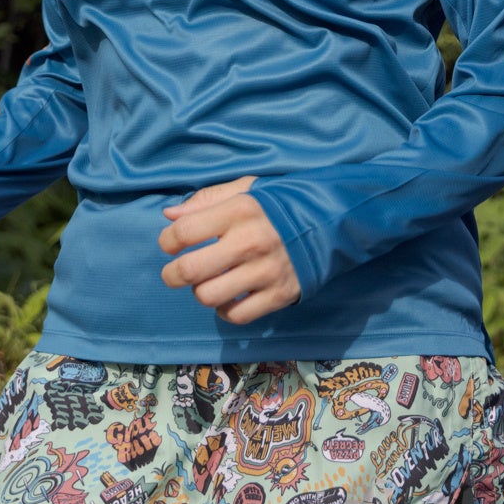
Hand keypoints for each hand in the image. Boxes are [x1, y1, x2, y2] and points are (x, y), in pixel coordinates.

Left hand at [159, 176, 300, 323]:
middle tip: (177, 273)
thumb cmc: (283, 203)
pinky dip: (226, 310)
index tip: (172, 244)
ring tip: (210, 282)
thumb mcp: (249, 188)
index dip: (168, 241)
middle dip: (172, 275)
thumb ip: (208, 199)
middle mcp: (250, 241)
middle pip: (189, 270)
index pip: (183, 232)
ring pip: (208, 296)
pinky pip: (236, 315)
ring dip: (201, 292)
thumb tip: (170, 216)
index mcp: (240, 210)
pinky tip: (230, 297)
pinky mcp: (280, 295)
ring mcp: (266, 271)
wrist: (335, 220)